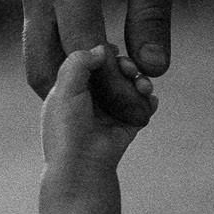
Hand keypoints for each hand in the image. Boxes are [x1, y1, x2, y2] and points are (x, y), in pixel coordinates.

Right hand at [18, 0, 182, 125]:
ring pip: (37, 56)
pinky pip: (42, 36)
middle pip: (42, 67)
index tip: (146, 107)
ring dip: (74, 83)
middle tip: (131, 112)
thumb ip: (151, 13)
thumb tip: (153, 72)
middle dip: (83, 99)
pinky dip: (69, 60)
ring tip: (123, 93)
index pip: (83, 51)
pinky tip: (108, 65)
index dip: (112, 88)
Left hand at [42, 44, 154, 167]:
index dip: (102, 54)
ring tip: (144, 87)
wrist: (82, 165)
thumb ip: (78, 63)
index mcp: (71, 89)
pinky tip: (149, 100)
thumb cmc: (68, 128)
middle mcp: (91, 98)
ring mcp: (110, 111)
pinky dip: (149, 101)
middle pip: (114, 71)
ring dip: (141, 82)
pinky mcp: (127, 124)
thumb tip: (100, 48)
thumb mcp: (64, 89)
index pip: (90, 62)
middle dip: (125, 66)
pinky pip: (143, 106)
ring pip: (130, 86)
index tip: (112, 51)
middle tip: (129, 69)